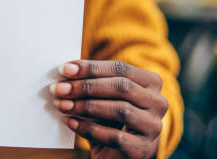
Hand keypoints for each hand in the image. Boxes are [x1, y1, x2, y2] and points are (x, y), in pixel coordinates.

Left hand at [50, 60, 167, 158]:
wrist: (119, 156)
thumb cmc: (110, 120)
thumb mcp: (105, 98)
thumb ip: (93, 83)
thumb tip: (66, 71)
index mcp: (151, 83)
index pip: (121, 69)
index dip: (91, 67)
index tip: (65, 69)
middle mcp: (158, 103)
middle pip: (121, 87)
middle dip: (85, 86)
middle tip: (59, 88)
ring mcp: (153, 127)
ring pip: (120, 110)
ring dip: (85, 106)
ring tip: (62, 105)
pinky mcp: (142, 149)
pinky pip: (114, 136)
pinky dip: (89, 128)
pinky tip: (71, 122)